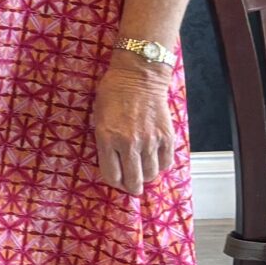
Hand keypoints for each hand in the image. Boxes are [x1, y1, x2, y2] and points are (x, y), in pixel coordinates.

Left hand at [91, 55, 178, 195]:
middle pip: (133, 181)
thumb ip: (105, 142)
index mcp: (107, 139)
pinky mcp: (166, 137)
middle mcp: (129, 143)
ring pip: (151, 174)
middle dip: (132, 187)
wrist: (138, 77)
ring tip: (143, 171)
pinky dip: (161, 165)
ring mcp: (150, 141)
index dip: (114, 183)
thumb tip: (113, 164)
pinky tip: (155, 160)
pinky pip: (166, 162)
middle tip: (132, 186)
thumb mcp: (98, 118)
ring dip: (147, 176)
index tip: (117, 181)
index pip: (111, 175)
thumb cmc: (113, 94)